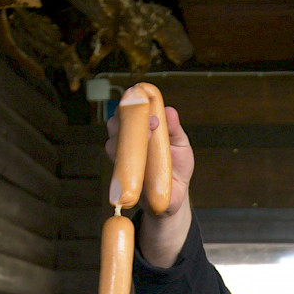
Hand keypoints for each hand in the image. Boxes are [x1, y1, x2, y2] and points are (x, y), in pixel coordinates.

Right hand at [105, 97, 192, 219]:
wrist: (176, 196)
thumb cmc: (177, 167)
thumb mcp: (181, 145)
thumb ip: (174, 129)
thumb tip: (169, 110)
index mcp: (139, 130)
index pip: (128, 110)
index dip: (134, 102)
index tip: (146, 98)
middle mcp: (127, 143)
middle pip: (115, 123)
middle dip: (129, 118)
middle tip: (152, 121)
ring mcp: (123, 161)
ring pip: (112, 144)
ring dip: (127, 138)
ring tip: (149, 137)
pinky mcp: (124, 180)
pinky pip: (118, 170)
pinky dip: (127, 163)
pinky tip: (139, 161)